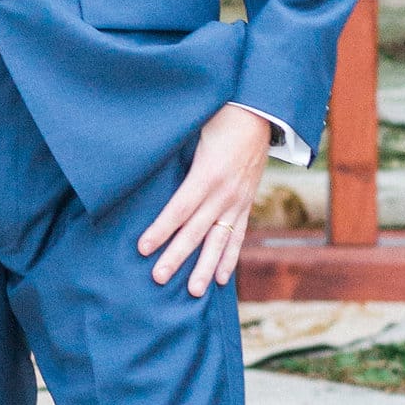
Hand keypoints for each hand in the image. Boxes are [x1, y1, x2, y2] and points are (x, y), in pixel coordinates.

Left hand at [138, 101, 274, 295]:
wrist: (261, 113)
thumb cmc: (221, 116)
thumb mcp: (195, 128)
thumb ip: (174, 150)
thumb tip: (143, 159)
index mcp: (208, 174)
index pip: (179, 209)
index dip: (161, 230)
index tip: (143, 248)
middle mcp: (225, 193)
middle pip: (196, 231)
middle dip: (176, 256)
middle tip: (158, 278)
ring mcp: (238, 201)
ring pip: (220, 240)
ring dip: (206, 267)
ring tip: (194, 291)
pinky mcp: (246, 203)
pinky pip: (237, 236)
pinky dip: (229, 258)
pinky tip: (221, 279)